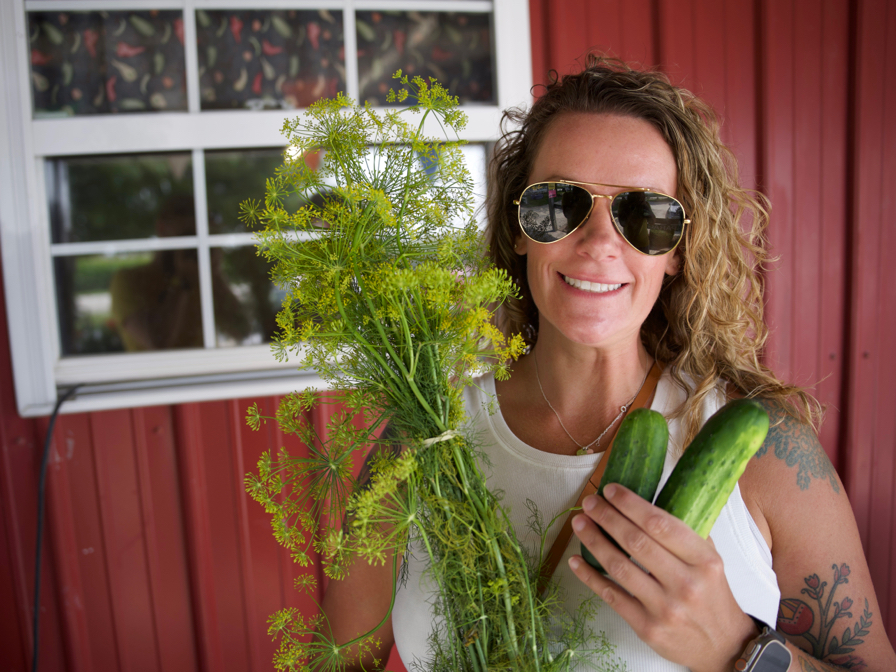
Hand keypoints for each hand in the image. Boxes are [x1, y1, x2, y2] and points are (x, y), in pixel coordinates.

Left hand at [569, 483, 756, 671]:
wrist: (724, 646)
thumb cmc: (712, 595)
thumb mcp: (711, 561)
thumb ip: (687, 532)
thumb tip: (649, 501)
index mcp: (704, 561)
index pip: (661, 524)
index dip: (631, 504)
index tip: (611, 490)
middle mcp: (685, 583)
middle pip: (636, 542)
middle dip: (607, 517)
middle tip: (589, 502)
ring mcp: (664, 607)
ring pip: (619, 567)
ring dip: (594, 541)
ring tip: (579, 523)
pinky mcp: (647, 627)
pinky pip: (611, 596)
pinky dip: (590, 576)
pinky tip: (575, 560)